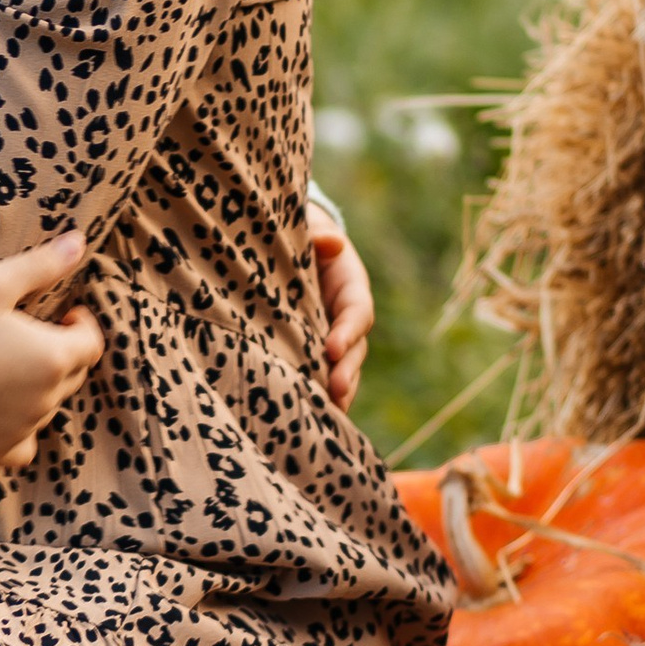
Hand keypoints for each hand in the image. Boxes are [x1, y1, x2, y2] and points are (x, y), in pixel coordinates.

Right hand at [0, 234, 103, 472]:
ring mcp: (20, 431)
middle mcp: (44, 400)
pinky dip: (17, 429)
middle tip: (24, 336)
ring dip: (35, 388)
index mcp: (52, 357)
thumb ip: (43, 264)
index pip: (91, 344)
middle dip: (57, 353)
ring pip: (45, 408)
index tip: (63, 315)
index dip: (81, 325)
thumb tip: (80, 242)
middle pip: (70, 376)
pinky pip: (22, 445)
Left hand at [310, 210, 372, 412]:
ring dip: (339, 390)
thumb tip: (332, 243)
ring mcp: (333, 335)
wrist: (288, 244)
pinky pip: (323, 372)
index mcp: (351, 286)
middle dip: (347, 371)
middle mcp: (346, 316)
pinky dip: (321, 393)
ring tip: (328, 413)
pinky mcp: (314, 348)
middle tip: (335, 391)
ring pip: (343, 367)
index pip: (357, 312)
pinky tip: (312, 415)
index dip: (347, 331)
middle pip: (355, 348)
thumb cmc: (300, 236)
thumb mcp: (311, 230)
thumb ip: (319, 236)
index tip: (332, 349)